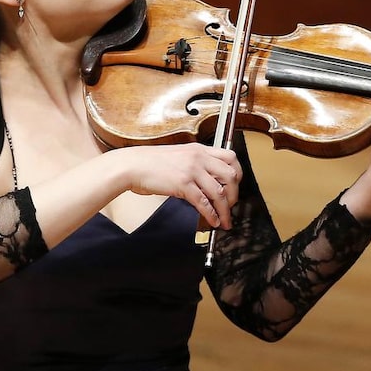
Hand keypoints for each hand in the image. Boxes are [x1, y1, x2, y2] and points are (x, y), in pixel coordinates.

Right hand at [124, 142, 241, 228]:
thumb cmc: (151, 162)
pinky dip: (211, 215)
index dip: (238, 174)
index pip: (231, 157)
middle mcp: (199, 157)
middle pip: (231, 175)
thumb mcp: (179, 157)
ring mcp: (191, 170)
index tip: (235, 186)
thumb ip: (196, 165)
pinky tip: (212, 221)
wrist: (132, 165)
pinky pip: (203, 202)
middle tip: (231, 205)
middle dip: (234, 194)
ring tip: (225, 220)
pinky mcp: (183, 184)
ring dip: (225, 210)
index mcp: (199, 149)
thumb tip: (209, 183)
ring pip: (219, 192)